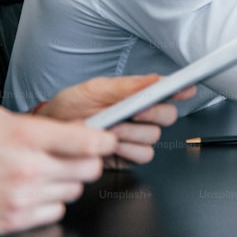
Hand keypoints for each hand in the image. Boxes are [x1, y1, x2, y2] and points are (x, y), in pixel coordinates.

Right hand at [0, 104, 114, 234]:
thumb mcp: (1, 119)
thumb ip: (43, 125)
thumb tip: (79, 129)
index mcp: (26, 137)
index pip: (88, 141)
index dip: (105, 139)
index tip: (107, 139)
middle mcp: (27, 168)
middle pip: (90, 169)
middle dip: (88, 160)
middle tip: (76, 155)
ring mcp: (22, 197)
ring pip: (75, 190)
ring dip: (68, 181)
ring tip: (46, 171)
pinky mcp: (15, 220)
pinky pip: (57, 210)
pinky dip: (51, 201)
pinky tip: (34, 190)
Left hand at [39, 75, 195, 168]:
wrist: (50, 132)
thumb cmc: (70, 106)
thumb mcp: (95, 89)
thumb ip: (126, 86)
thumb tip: (155, 79)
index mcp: (137, 96)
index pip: (168, 91)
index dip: (180, 90)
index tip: (185, 89)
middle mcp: (142, 116)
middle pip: (168, 116)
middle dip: (152, 114)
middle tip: (134, 112)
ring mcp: (136, 137)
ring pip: (155, 137)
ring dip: (134, 134)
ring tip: (112, 130)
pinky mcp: (128, 157)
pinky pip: (143, 155)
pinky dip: (129, 151)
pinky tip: (113, 146)